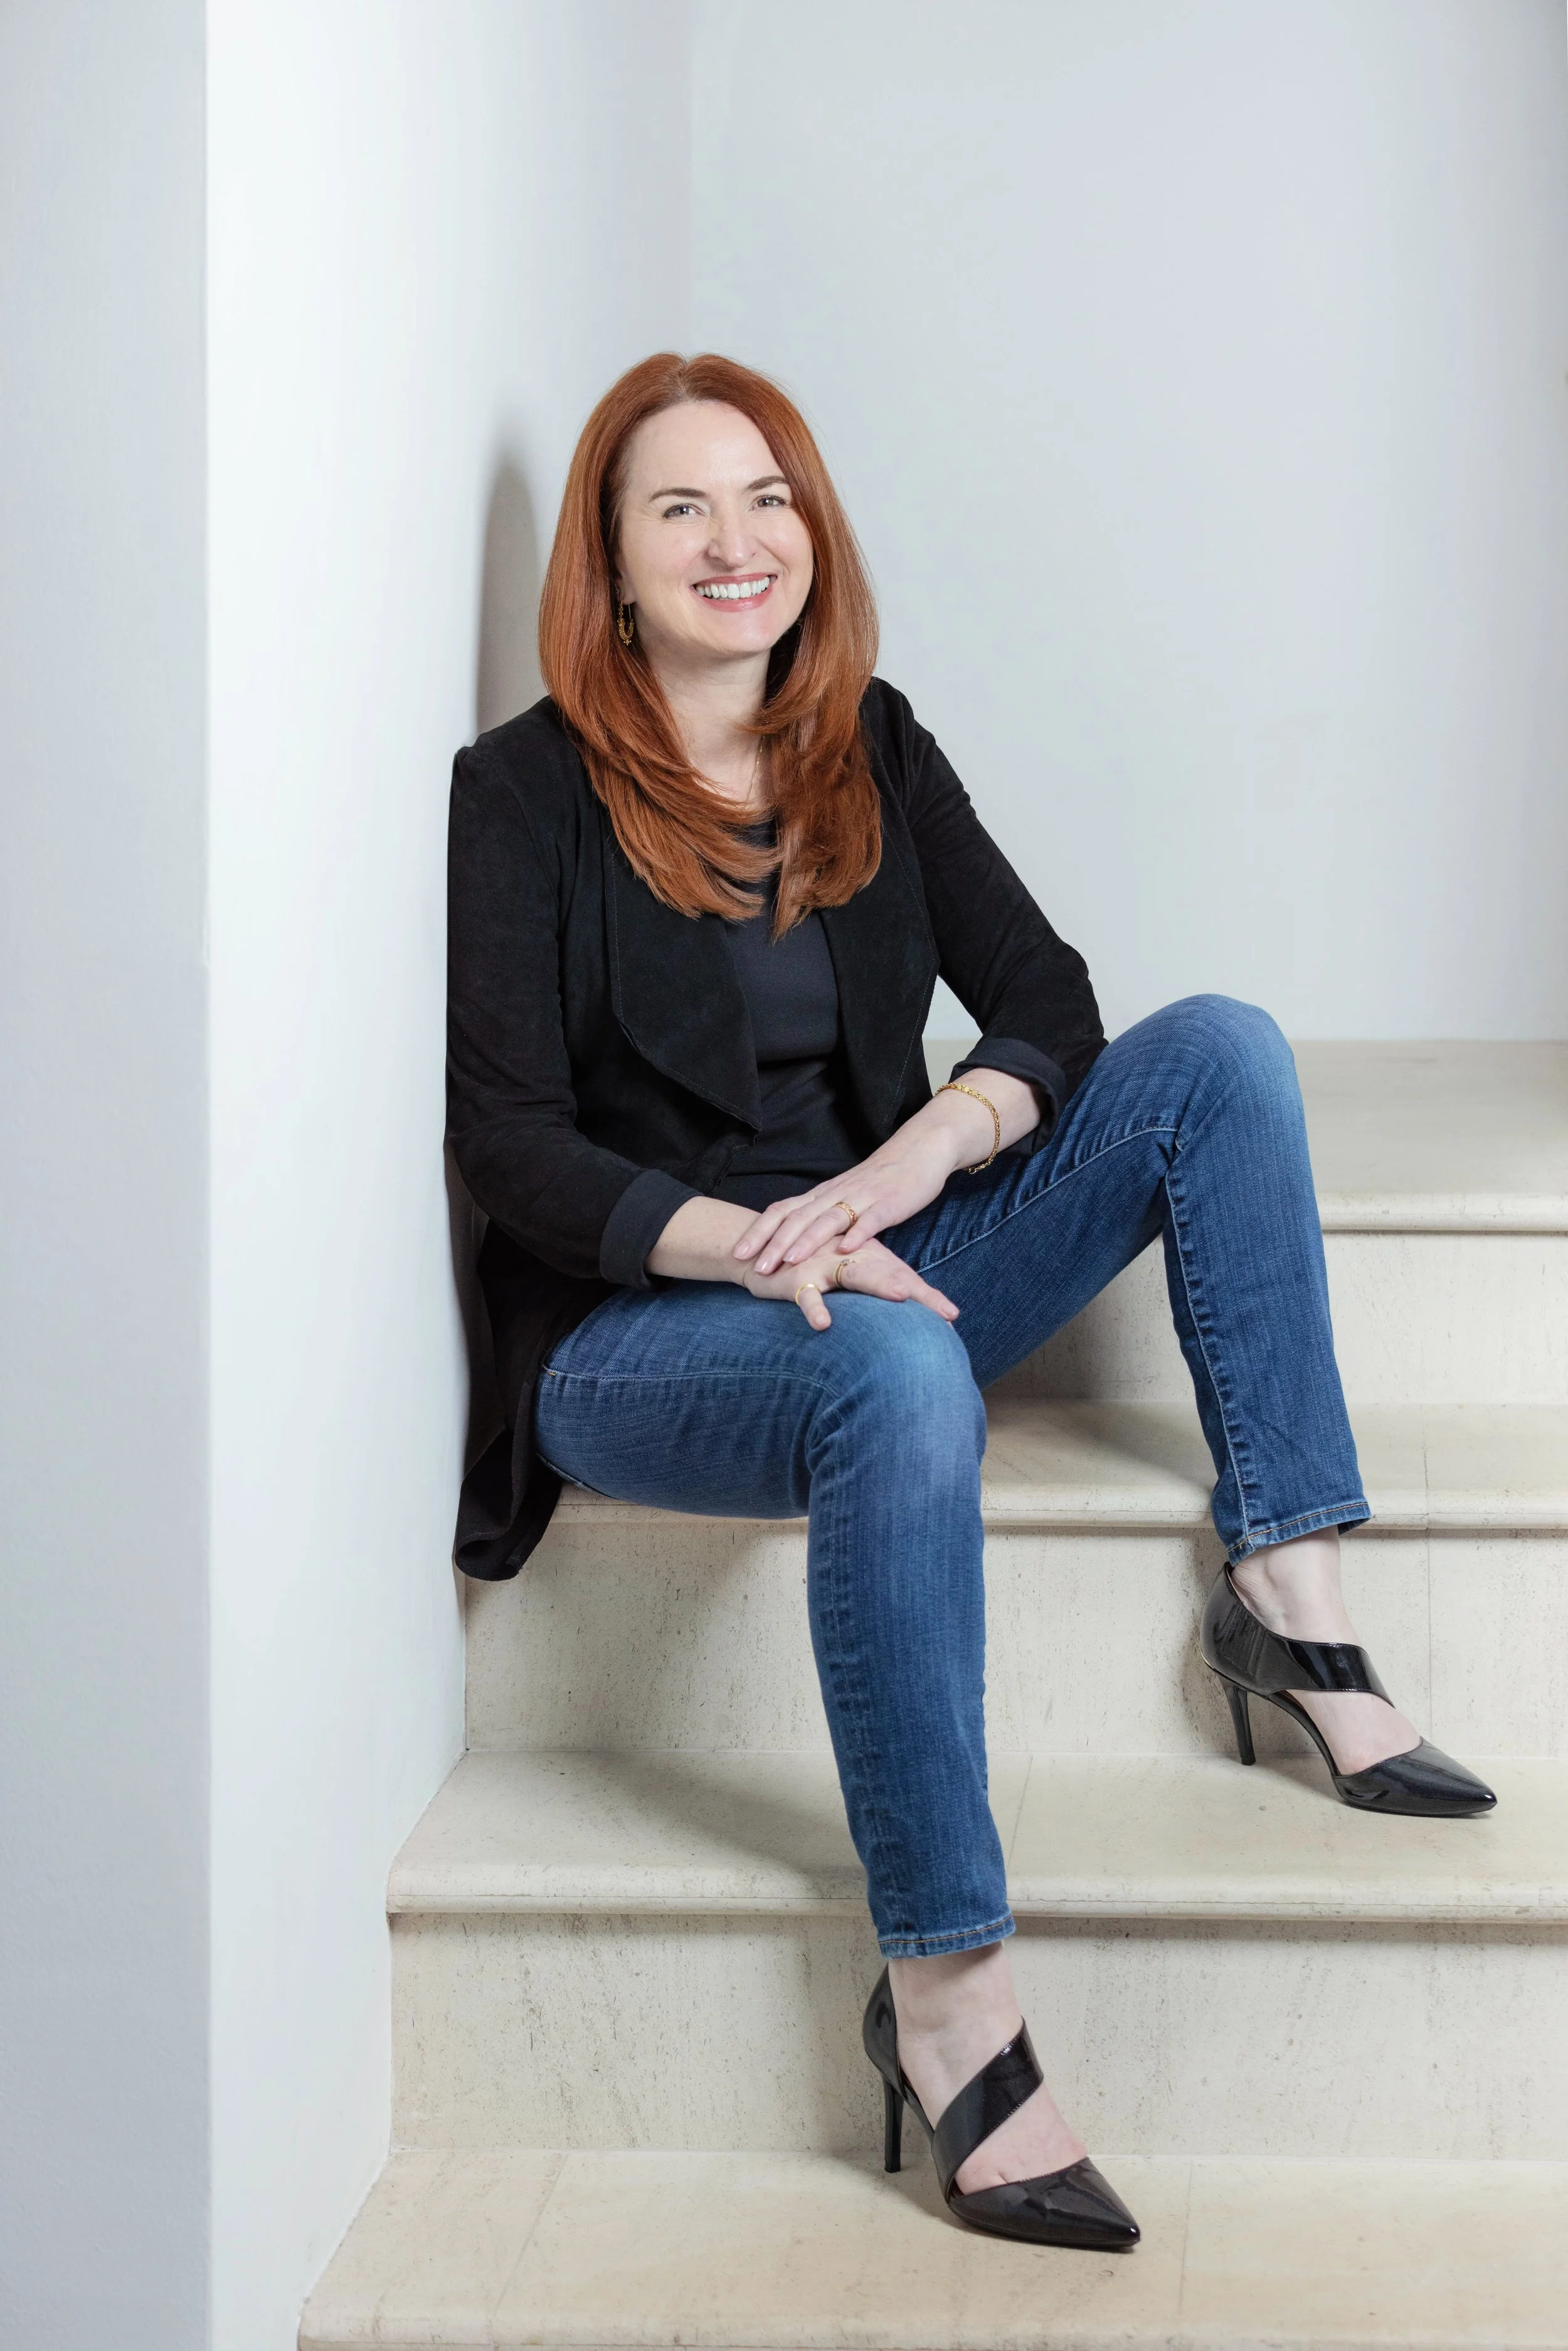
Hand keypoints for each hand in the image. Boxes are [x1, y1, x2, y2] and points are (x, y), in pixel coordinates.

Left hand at [732, 1068, 1037, 1276]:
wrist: (921, 1149)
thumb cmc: (882, 1179)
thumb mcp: (845, 1197)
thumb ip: (823, 1218)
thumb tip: (795, 1242)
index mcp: (823, 1194)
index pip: (782, 1211)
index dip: (759, 1232)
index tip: (738, 1253)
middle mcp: (836, 1194)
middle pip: (798, 1218)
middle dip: (773, 1243)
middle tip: (753, 1266)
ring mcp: (863, 1198)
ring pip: (828, 1220)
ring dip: (807, 1241)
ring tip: (788, 1261)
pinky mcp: (890, 1203)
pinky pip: (872, 1219)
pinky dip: (858, 1235)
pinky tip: (846, 1251)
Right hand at [740, 1234, 958, 1331]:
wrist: (759, 1246)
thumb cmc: (808, 1264)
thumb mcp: (843, 1274)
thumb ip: (870, 1290)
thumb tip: (899, 1314)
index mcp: (866, 1258)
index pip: (904, 1278)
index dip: (928, 1297)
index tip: (953, 1317)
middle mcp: (851, 1259)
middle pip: (892, 1276)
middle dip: (919, 1294)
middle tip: (945, 1313)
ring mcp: (825, 1265)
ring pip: (856, 1275)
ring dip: (879, 1285)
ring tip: (902, 1296)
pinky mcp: (798, 1277)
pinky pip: (808, 1296)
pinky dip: (815, 1308)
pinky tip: (824, 1324)